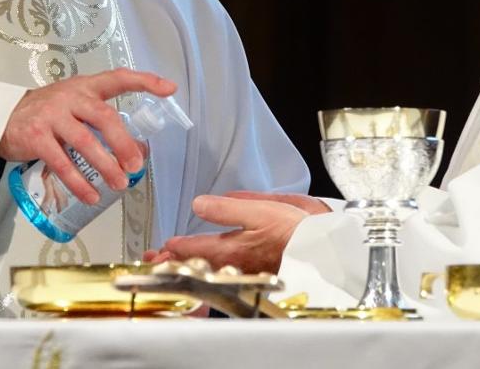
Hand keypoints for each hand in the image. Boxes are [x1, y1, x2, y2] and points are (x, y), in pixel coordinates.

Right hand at [0, 68, 175, 203]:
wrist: (3, 118)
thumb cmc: (48, 113)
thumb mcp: (74, 105)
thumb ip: (99, 119)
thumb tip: (135, 150)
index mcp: (85, 87)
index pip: (118, 78)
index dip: (145, 81)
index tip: (169, 89)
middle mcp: (70, 97)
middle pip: (104, 116)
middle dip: (124, 142)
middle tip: (137, 165)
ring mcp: (51, 116)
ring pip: (85, 142)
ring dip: (105, 166)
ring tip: (119, 184)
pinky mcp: (36, 137)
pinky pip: (62, 163)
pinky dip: (78, 182)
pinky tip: (91, 195)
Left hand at [155, 191, 326, 274]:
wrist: (323, 253)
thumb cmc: (295, 231)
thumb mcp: (258, 210)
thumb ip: (225, 208)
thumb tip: (198, 204)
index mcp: (229, 249)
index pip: (191, 249)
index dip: (173, 247)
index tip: (161, 246)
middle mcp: (233, 265)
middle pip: (196, 264)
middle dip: (175, 261)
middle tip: (156, 261)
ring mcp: (244, 273)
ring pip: (209, 270)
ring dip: (190, 265)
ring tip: (177, 262)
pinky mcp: (256, 274)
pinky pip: (225, 275)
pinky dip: (212, 271)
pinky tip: (213, 267)